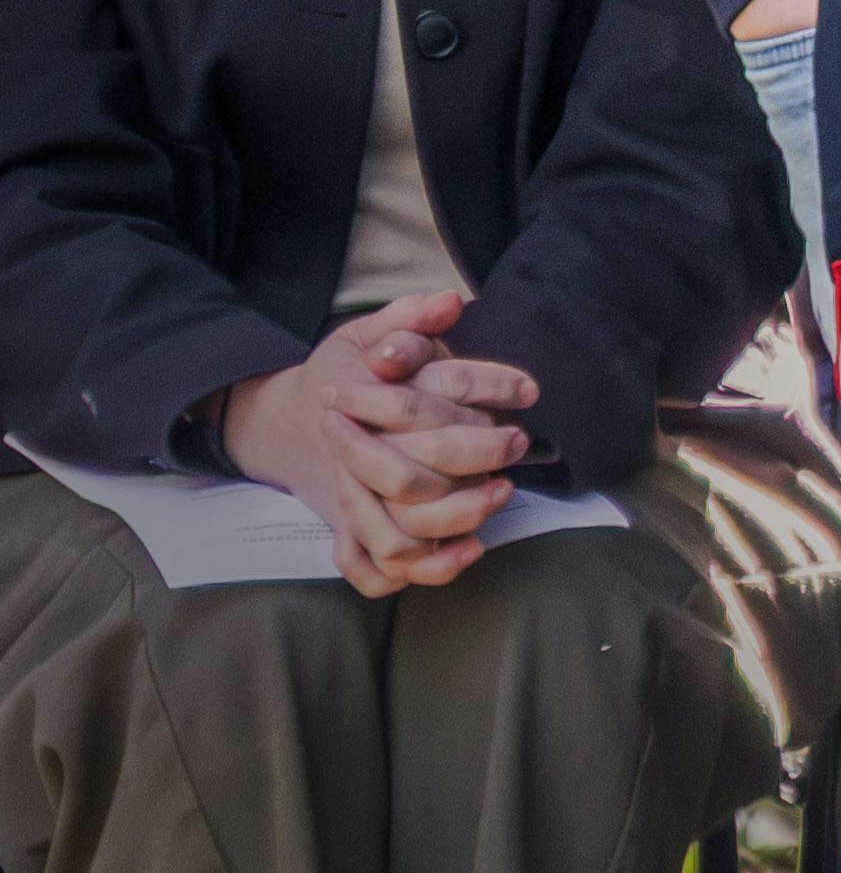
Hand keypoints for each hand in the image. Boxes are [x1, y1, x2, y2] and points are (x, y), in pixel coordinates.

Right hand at [222, 292, 538, 598]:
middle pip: (412, 483)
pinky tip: (465, 550)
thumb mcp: (360, 333)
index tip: (527, 395)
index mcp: (358, 411)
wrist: (280, 423)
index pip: (418, 413)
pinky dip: (420, 572)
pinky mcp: (349, 533)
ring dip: (456, 524)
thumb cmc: (334, 374)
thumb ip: (407, 317)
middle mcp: (352, 465)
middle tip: (516, 449)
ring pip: (399, 539)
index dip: (478, 406)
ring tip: (498, 495)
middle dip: (475, 467)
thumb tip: (452, 300)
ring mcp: (349, 506)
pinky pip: (376, 571)